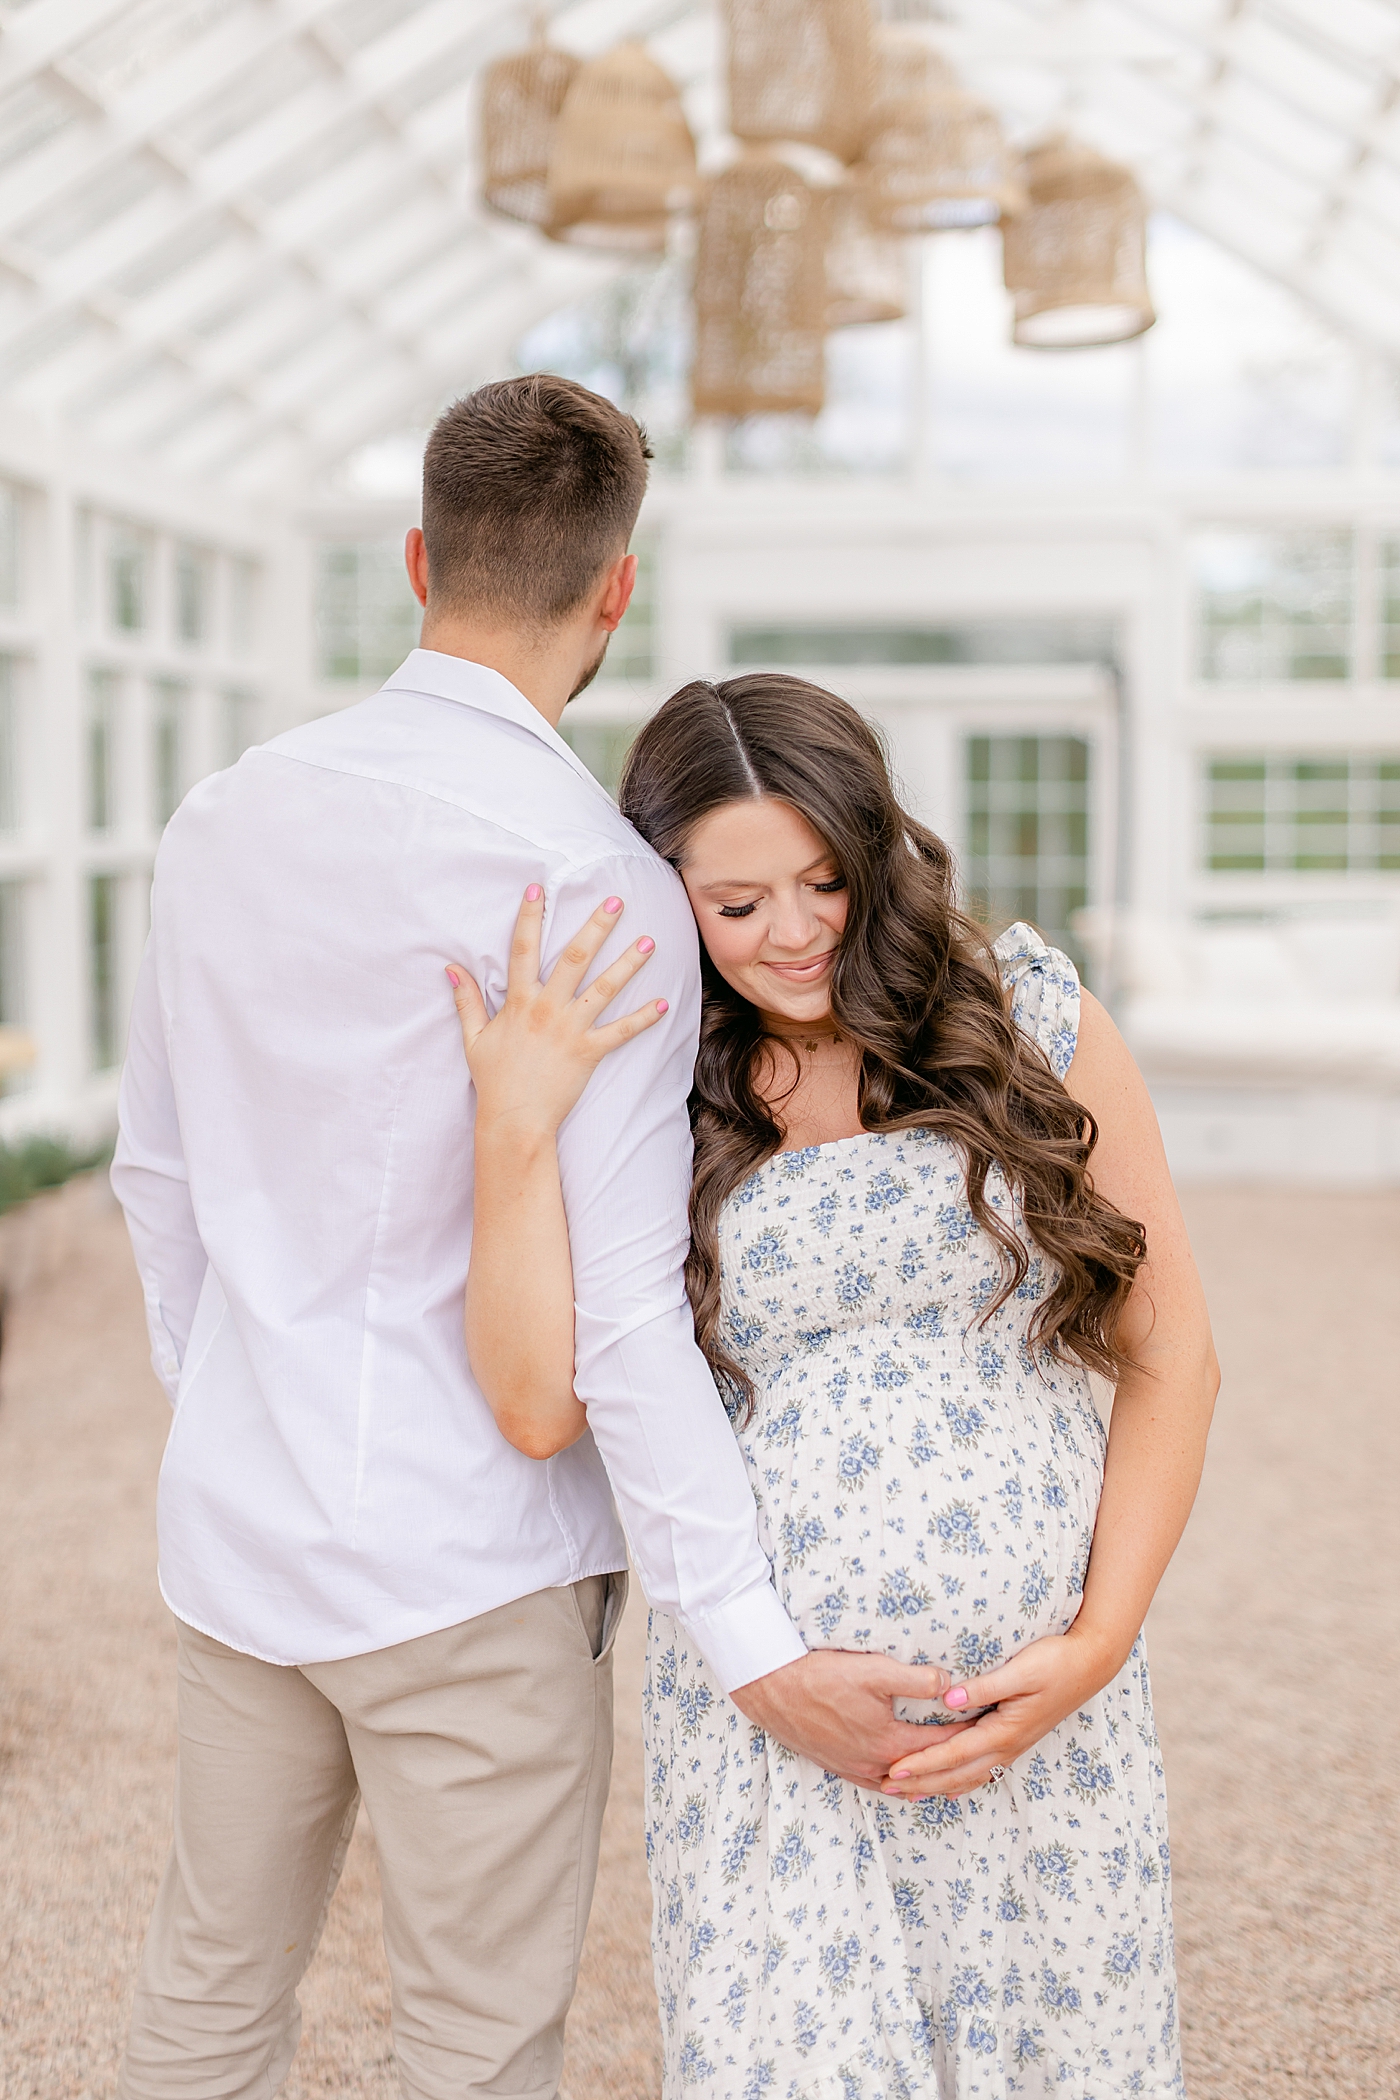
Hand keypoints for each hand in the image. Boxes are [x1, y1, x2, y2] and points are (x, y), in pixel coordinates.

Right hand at [448, 886, 666, 1136]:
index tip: (539, 889)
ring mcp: (570, 1029)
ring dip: (628, 964)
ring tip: (650, 942)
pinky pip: (620, 1032)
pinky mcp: (589, 1052)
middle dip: (596, 927)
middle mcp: (547, 1009)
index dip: (530, 918)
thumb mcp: (474, 1037)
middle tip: (616, 902)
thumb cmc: (494, 1079)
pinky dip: (643, 1019)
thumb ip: (466, 1000)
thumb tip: (450, 969)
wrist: (514, 1119)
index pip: (522, 950)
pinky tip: (662, 1003)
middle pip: (574, 958)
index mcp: (519, 1002)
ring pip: (604, 989)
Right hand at [731, 1649, 962, 1789]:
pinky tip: (898, 1782)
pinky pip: (873, 1783)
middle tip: (976, 1756)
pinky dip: (894, 1784)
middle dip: (950, 1764)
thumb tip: (949, 1685)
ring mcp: (853, 1768)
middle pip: (923, 1770)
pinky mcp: (836, 1765)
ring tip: (946, 1776)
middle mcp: (874, 1763)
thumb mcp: (874, 1670)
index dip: (965, 1737)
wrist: (772, 1689)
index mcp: (888, 1742)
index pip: (939, 1746)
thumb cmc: (822, 1676)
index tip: (987, 1729)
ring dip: (923, 1779)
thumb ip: (916, 1679)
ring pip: (899, 1783)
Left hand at [879, 1625, 1126, 1799]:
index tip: (894, 1770)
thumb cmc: (1055, 1662)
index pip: (953, 1753)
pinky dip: (960, 1781)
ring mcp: (1013, 1746)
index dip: (922, 1763)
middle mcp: (1007, 1745)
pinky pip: (983, 1770)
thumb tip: (948, 1698)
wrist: (1090, 1664)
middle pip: (957, 1773)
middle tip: (887, 1788)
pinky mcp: (1016, 1739)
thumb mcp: (1020, 1670)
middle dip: (922, 1783)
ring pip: (969, 1776)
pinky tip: (949, 1786)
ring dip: (938, 1786)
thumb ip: (984, 1686)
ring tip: (909, 1793)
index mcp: (1004, 1730)